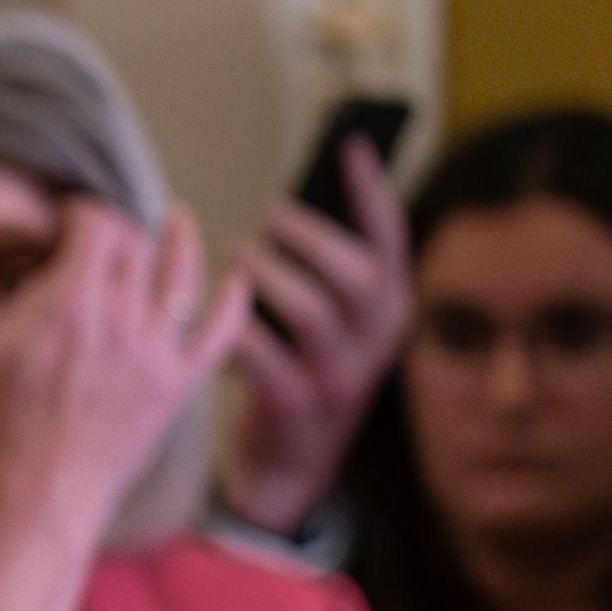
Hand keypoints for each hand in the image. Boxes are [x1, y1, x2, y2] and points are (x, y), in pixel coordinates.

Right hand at [0, 199, 251, 610]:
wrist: (43, 492)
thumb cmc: (9, 424)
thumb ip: (35, 295)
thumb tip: (61, 261)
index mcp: (71, 306)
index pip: (96, 225)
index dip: (84, 212)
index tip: (74, 217)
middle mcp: (121, 321)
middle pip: (137, 243)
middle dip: (121, 227)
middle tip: (108, 234)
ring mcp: (155, 353)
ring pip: (183, 274)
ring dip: (181, 240)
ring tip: (178, 223)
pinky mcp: (178, 385)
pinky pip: (220, 335)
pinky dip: (234, 304)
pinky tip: (237, 283)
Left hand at [215, 138, 413, 539]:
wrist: (291, 466)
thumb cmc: (301, 368)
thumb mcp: (328, 319)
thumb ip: (322, 269)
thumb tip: (292, 202)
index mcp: (391, 312)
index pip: (391, 241)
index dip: (370, 190)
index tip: (350, 144)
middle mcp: (376, 344)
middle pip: (354, 274)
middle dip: (310, 235)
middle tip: (270, 214)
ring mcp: (340, 379)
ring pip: (309, 310)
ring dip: (266, 275)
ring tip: (239, 257)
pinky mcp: (297, 406)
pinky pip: (263, 354)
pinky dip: (236, 329)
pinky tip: (220, 317)